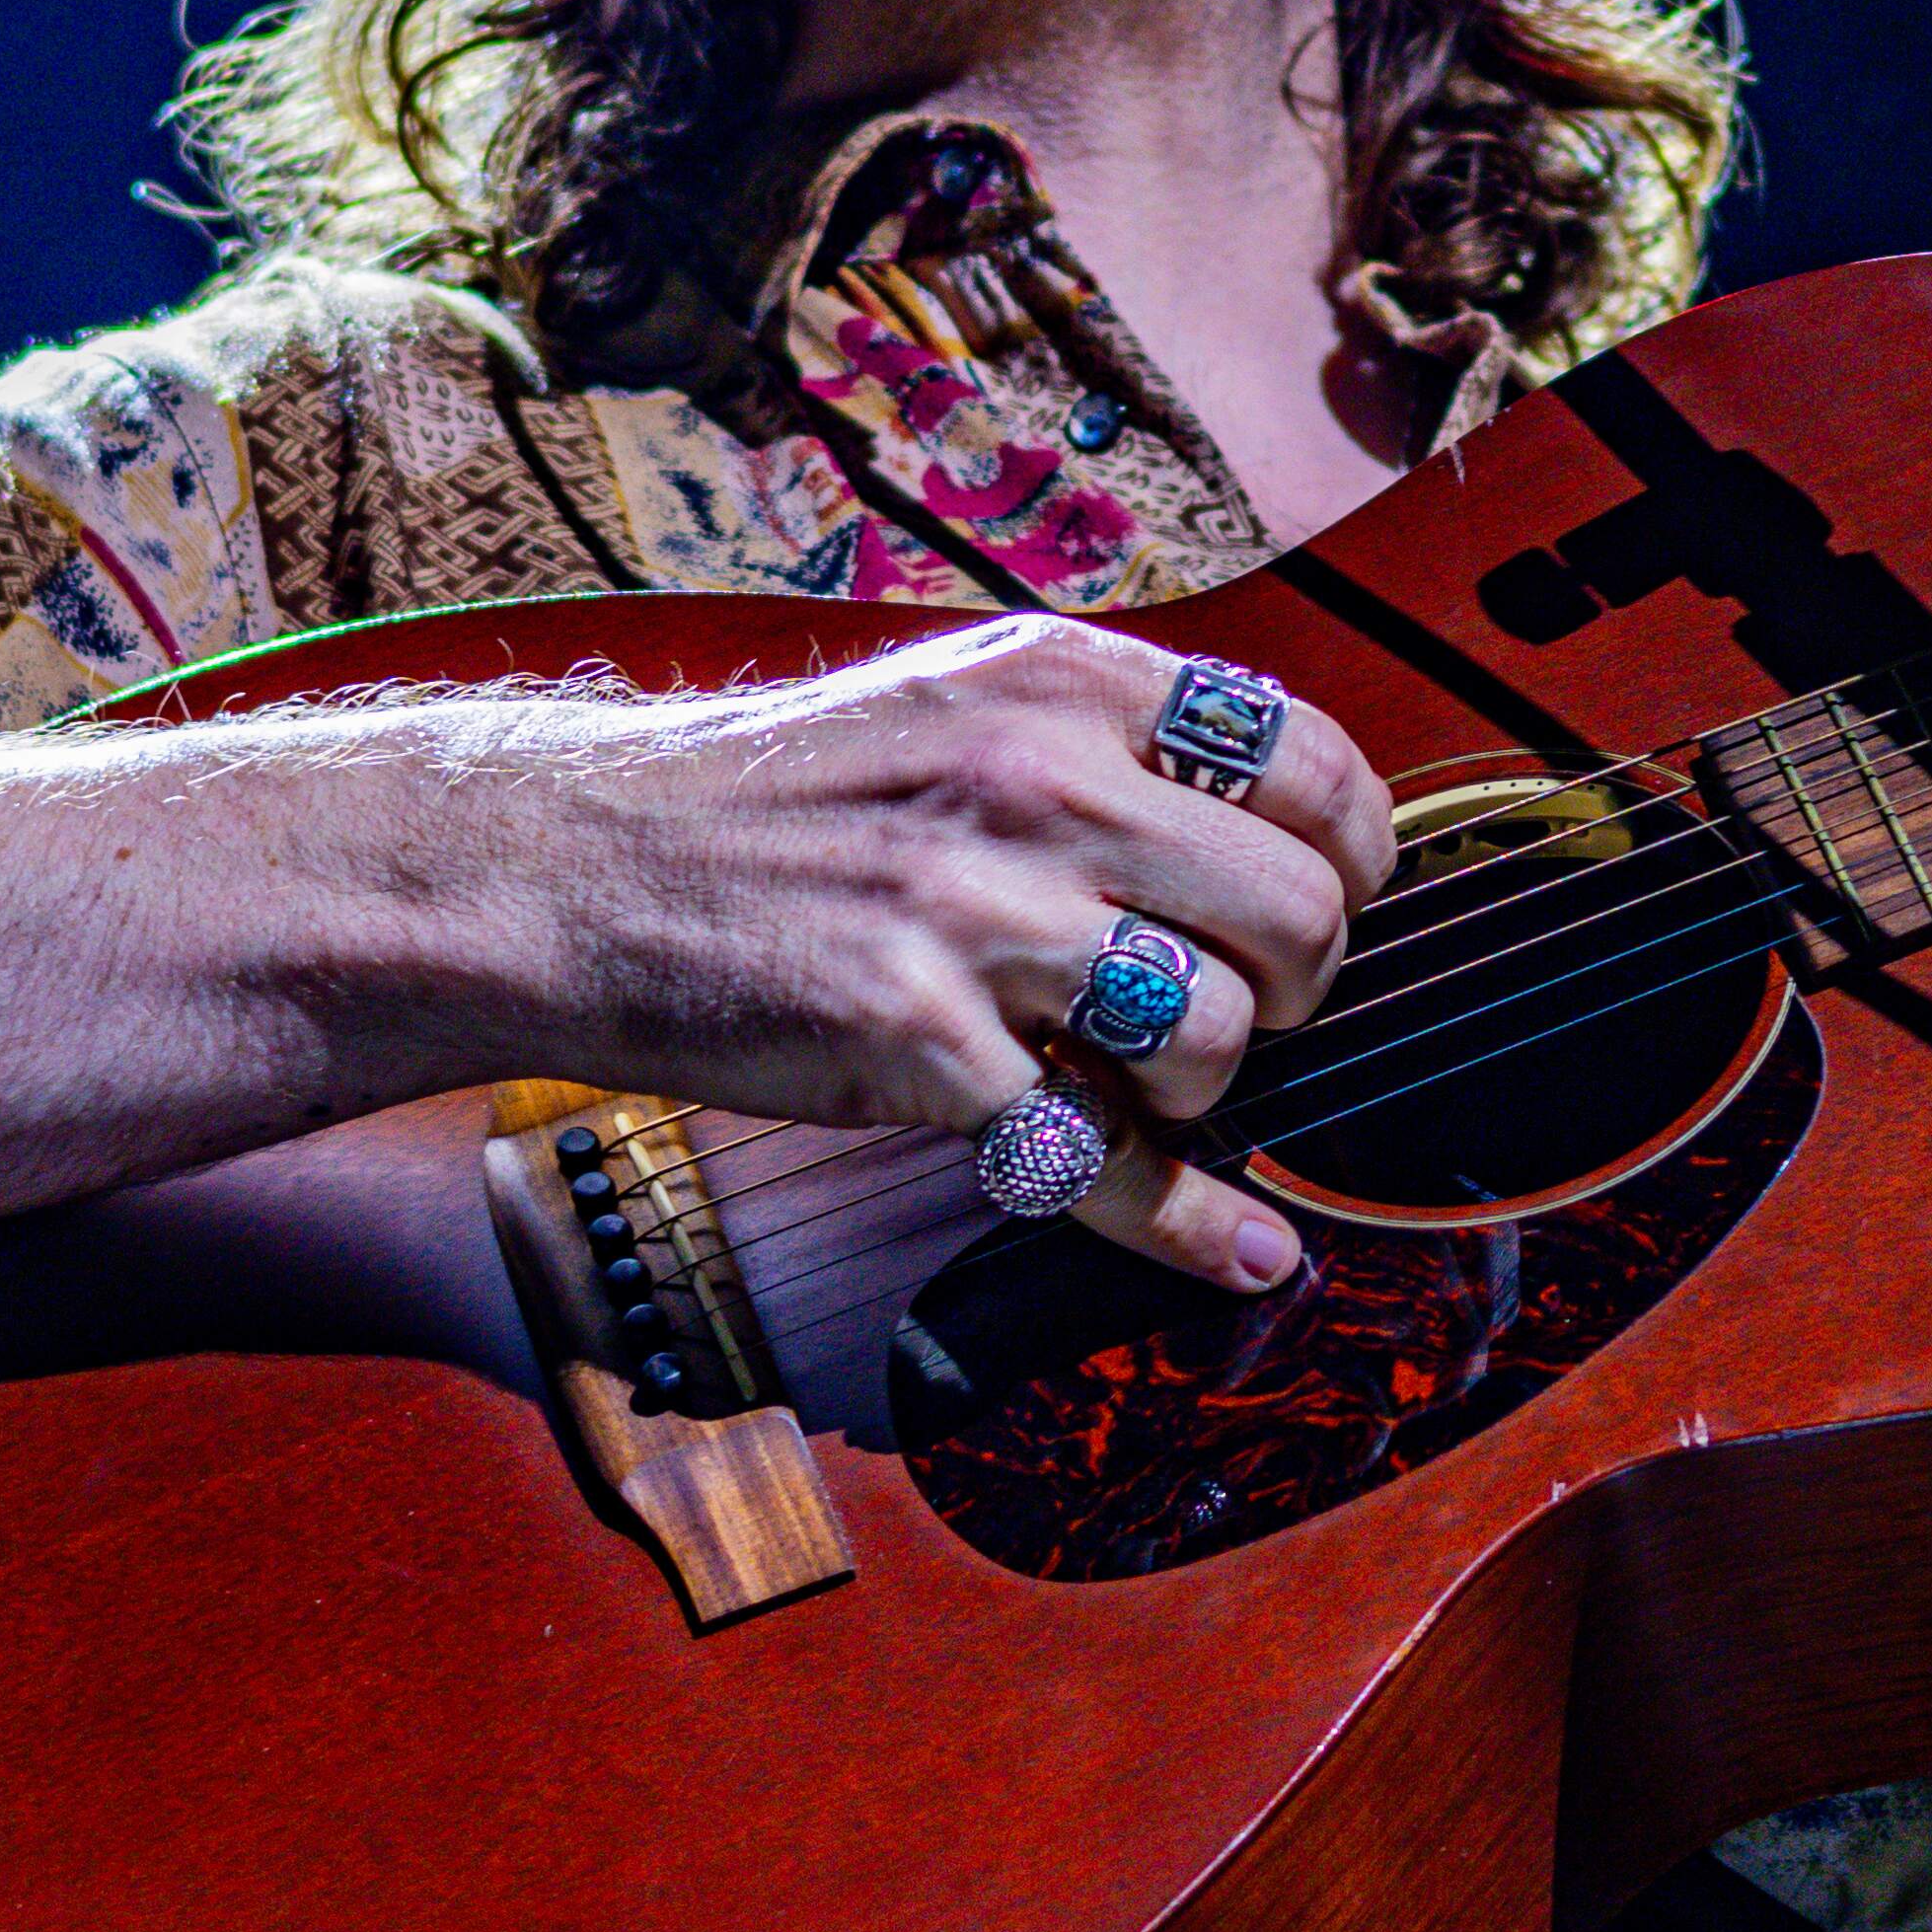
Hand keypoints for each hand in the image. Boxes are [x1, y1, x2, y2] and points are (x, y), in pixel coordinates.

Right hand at [419, 615, 1394, 1290]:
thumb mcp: (955, 704)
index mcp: (1062, 685)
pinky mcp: (917, 1041)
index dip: (1353, 858)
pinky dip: (1184, 1223)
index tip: (1334, 905)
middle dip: (1301, 989)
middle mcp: (1037, 779)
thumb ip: (1105, 750)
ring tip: (1134, 1081)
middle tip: (1246, 1015)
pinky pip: (1105, 1160)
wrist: (578, 865)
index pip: (1313, 761)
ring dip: (1206, 1090)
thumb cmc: (773, 801)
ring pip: (1219, 1033)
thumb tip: (1275, 834)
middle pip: (1297, 909)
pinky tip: (1231, 1246)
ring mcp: (976, 912)